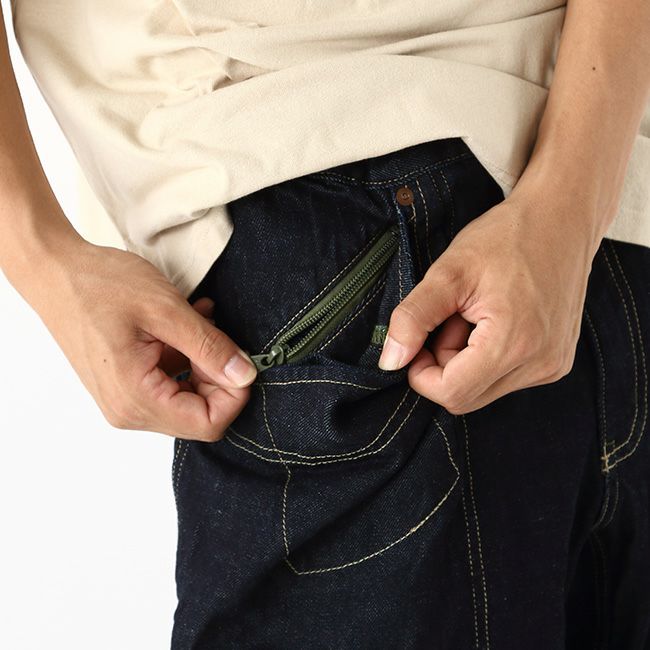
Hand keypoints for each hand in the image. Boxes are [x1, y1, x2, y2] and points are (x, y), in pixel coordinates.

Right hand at [32, 240, 257, 439]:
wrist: (55, 272)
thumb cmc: (101, 285)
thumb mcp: (167, 311)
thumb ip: (210, 347)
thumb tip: (245, 375)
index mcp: (137, 399)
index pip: (208, 423)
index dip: (234, 394)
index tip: (239, 358)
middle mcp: (128, 411)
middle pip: (199, 414)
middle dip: (218, 376)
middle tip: (217, 335)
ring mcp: (124, 401)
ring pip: (187, 398)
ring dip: (203, 363)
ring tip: (201, 322)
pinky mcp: (124, 386)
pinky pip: (169, 383)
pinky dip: (186, 358)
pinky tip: (186, 324)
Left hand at [378, 189, 598, 413]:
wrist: (562, 218)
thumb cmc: (506, 237)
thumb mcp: (448, 272)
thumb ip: (413, 318)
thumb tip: (390, 361)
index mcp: (515, 344)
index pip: (451, 393)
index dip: (421, 373)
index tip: (418, 338)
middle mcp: (541, 365)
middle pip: (465, 396)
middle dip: (443, 363)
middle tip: (451, 317)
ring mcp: (553, 366)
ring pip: (482, 389)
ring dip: (464, 359)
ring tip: (475, 314)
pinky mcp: (556, 362)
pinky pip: (504, 378)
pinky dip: (487, 356)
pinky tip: (495, 319)